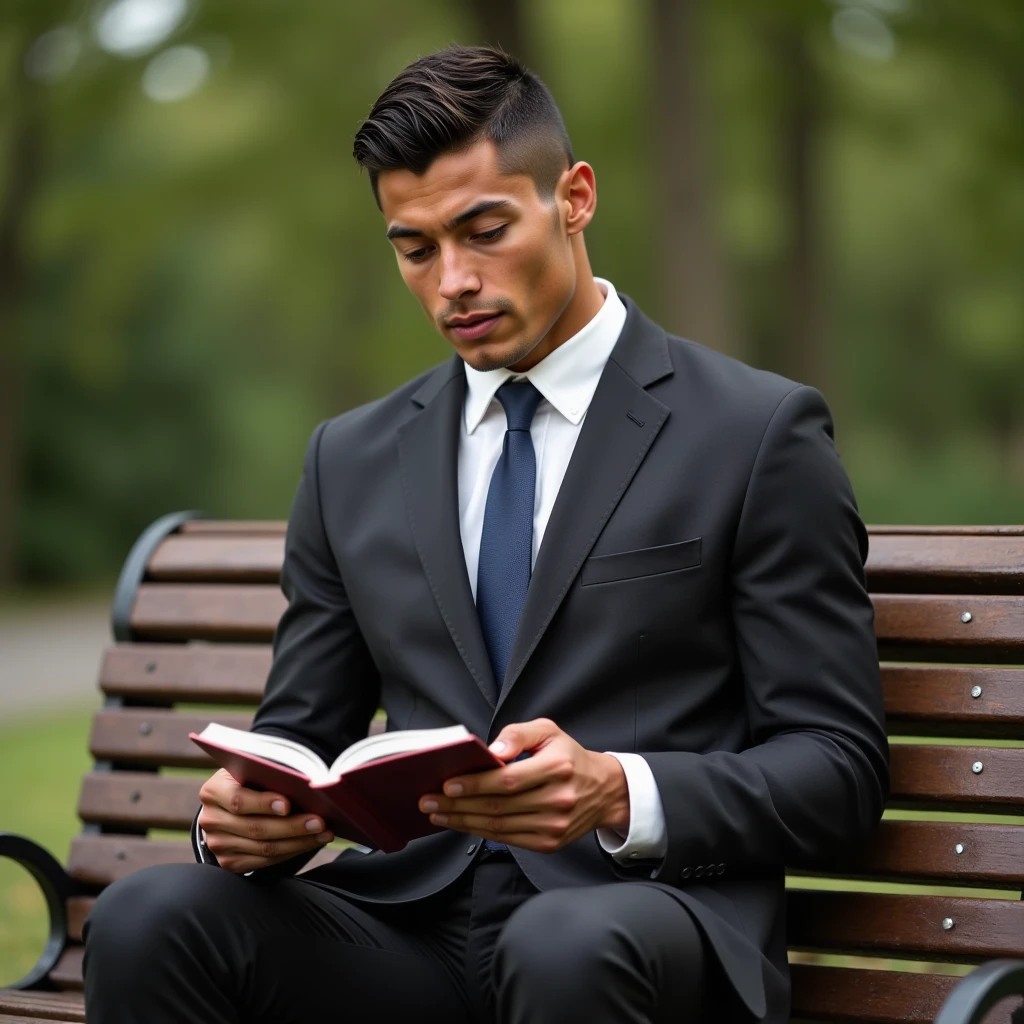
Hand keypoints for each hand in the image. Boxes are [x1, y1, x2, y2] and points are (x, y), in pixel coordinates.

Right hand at [197, 768, 333, 873]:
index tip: (287, 804)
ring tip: (324, 833)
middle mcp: (211, 820)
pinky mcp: (229, 862)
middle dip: (292, 826)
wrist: (229, 802)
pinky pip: (265, 862)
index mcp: (214, 791)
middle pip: (256, 828)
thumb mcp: (252, 769)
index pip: (238, 800)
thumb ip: (269, 774)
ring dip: (299, 842)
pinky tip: (310, 843)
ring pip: (264, 848)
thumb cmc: (250, 778)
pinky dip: (291, 852)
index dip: (263, 803)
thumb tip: (303, 781)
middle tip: (320, 822)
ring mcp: (218, 844)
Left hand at [417, 718, 629, 852]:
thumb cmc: (568, 756)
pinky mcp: (549, 843)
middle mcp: (558, 799)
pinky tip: (460, 823)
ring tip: (437, 813)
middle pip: (498, 806)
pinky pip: (507, 838)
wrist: (603, 790)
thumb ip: (517, 734)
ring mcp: (554, 825)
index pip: (508, 780)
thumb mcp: (548, 731)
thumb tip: (491, 751)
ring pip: (498, 826)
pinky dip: (479, 832)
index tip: (446, 784)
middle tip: (428, 800)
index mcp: (557, 767)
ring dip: (462, 821)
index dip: (474, 784)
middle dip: (457, 805)